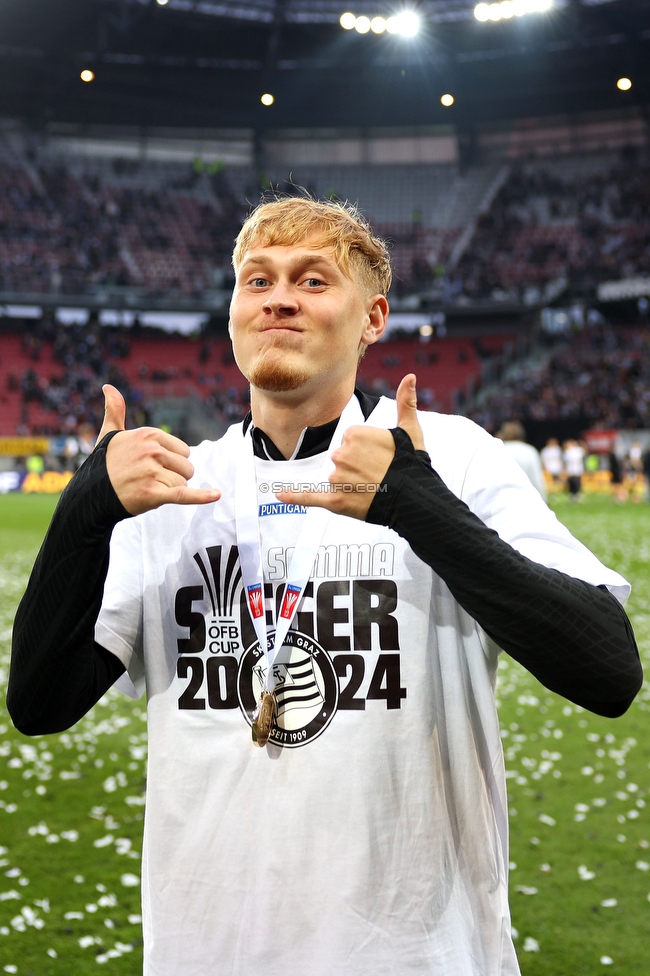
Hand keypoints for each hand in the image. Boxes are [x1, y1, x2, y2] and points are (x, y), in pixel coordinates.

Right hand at [97, 384, 220, 515]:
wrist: (90, 494)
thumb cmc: (104, 464)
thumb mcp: (110, 434)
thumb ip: (115, 410)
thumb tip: (108, 387)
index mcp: (149, 435)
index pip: (183, 451)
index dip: (171, 462)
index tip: (151, 465)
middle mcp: (152, 451)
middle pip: (186, 467)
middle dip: (173, 476)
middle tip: (148, 479)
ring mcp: (152, 472)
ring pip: (182, 483)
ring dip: (169, 490)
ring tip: (146, 489)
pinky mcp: (153, 494)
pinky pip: (184, 494)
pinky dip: (202, 497)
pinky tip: (216, 495)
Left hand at [276, 374, 424, 519]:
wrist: (415, 499)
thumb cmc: (412, 464)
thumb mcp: (410, 431)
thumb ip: (406, 402)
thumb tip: (410, 376)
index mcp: (354, 434)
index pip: (349, 441)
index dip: (366, 451)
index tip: (380, 458)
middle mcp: (341, 454)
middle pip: (341, 459)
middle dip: (357, 468)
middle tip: (378, 475)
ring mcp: (337, 478)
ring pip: (336, 479)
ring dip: (350, 485)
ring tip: (372, 489)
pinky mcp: (334, 501)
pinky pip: (309, 497)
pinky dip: (295, 497)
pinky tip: (278, 495)